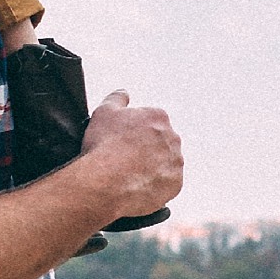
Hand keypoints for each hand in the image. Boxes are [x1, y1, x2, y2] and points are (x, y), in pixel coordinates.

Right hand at [77, 90, 181, 217]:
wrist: (107, 183)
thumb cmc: (105, 146)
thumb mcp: (103, 111)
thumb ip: (117, 98)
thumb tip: (124, 93)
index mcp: (158, 117)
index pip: (149, 121)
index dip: (133, 132)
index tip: (123, 141)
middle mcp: (173, 137)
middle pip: (159, 142)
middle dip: (146, 149)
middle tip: (125, 159)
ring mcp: (176, 162)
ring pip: (165, 163)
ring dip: (152, 167)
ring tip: (130, 175)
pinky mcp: (176, 184)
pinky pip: (167, 183)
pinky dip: (155, 184)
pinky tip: (138, 185)